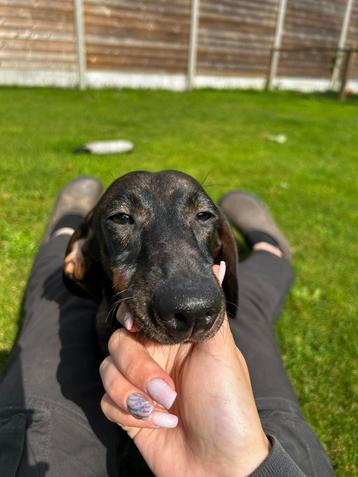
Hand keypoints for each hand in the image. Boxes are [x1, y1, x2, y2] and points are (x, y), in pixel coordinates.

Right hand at [100, 264, 269, 476]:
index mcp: (174, 340)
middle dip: (139, 368)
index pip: (139, 316)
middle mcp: (155, 358)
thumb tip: (216, 266)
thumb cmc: (228, 405)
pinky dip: (129, 413)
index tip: (132, 324)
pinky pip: (106, 401)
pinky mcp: (127, 413)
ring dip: (134, 395)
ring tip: (166, 412)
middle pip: (119, 342)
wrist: (222, 465)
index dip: (129, 316)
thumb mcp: (222, 352)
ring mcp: (140, 386)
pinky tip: (159, 425)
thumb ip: (210, 312)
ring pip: (108, 371)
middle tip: (169, 390)